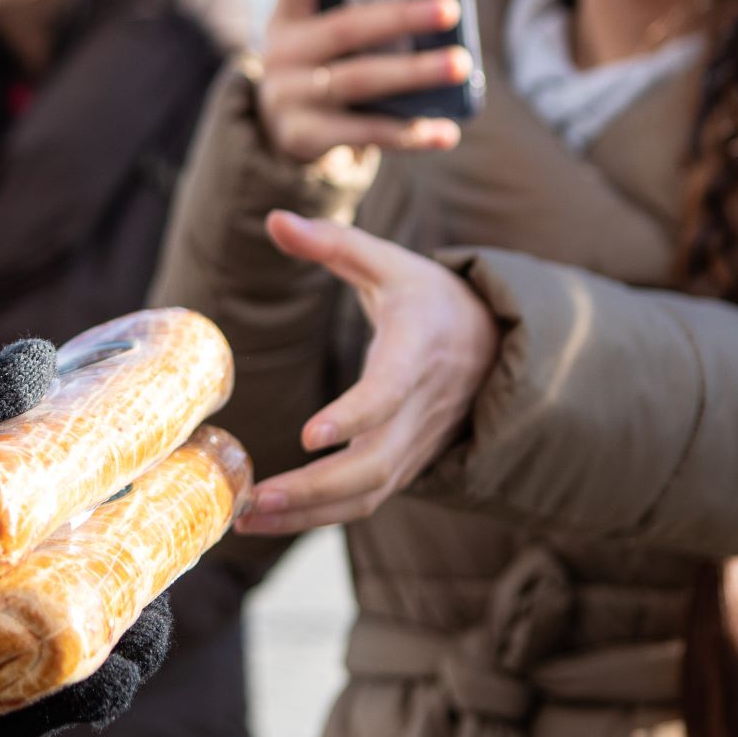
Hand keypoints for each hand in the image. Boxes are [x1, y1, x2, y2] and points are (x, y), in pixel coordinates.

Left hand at [235, 211, 496, 535]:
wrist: (492, 345)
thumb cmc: (430, 298)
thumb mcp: (389, 262)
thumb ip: (332, 243)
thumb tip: (273, 219)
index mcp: (418, 352)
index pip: (389, 392)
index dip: (355, 416)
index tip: (310, 434)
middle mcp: (420, 409)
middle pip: (373, 463)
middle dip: (313, 488)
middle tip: (252, 496)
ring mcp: (415, 444)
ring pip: (367, 494)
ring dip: (306, 513)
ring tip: (245, 518)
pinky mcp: (405, 465)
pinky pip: (363, 501)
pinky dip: (317, 516)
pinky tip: (266, 517)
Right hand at [254, 0, 472, 164]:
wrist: (285, 133)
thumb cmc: (327, 69)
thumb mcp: (324, 39)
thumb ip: (361, 17)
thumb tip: (435, 7)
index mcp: (287, 17)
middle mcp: (282, 53)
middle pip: (344, 29)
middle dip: (400, 17)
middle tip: (450, 8)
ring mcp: (288, 97)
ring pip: (359, 79)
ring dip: (414, 71)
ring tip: (460, 64)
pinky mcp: (304, 137)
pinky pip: (365, 131)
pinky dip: (410, 132)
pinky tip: (446, 131)